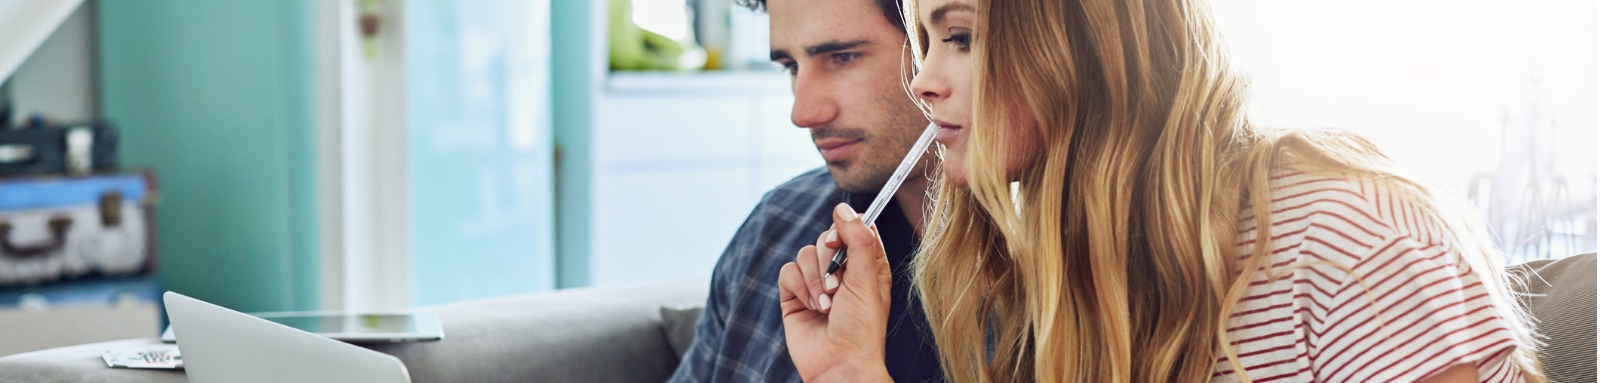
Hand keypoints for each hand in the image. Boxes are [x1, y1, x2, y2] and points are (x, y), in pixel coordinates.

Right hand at [778, 203, 893, 381]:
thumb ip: (857, 240)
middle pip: (825, 238)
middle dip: (828, 260)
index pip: (855, 229)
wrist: (838, 364)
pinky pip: (787, 272)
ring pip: (805, 254)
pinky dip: (799, 288)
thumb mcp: (867, 279)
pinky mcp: (794, 295)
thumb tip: (842, 207)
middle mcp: (841, 271)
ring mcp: (816, 283)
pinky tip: (812, 308)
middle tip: (837, 285)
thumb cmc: (861, 327)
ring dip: (815, 279)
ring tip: (826, 305)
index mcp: (867, 265)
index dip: (846, 228)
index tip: (841, 239)